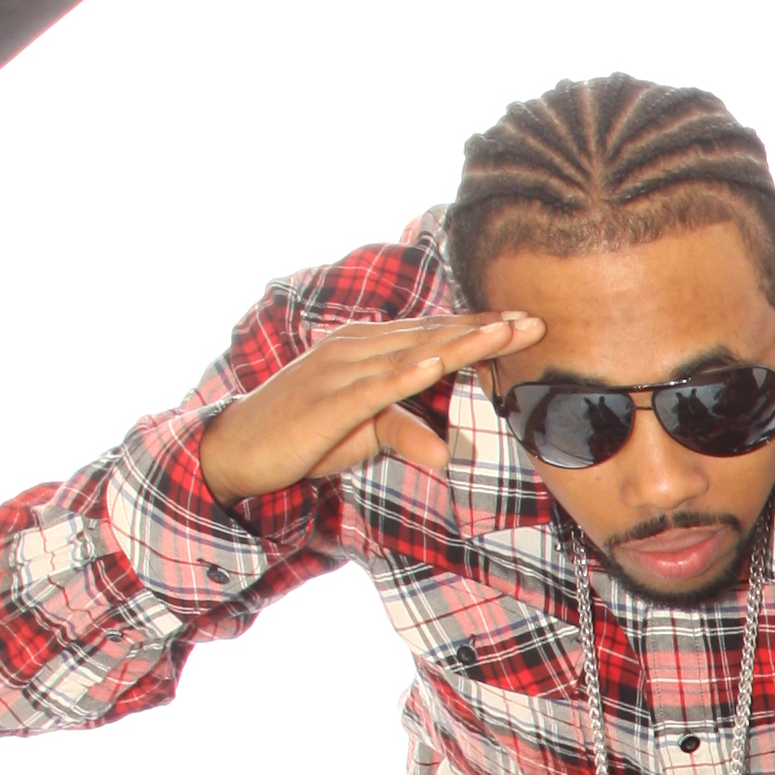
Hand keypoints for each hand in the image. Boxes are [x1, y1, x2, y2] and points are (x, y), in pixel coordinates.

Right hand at [196, 312, 539, 506]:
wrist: (239, 448)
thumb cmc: (305, 436)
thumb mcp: (365, 434)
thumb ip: (406, 431)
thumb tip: (445, 454)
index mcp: (368, 347)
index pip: (433, 334)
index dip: (479, 329)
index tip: (525, 324)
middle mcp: (358, 348)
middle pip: (433, 335)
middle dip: (485, 329)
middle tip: (536, 320)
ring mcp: (343, 371)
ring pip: (413, 352)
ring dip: (461, 342)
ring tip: (505, 333)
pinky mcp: (330, 401)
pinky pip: (376, 385)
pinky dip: (408, 372)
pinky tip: (439, 362)